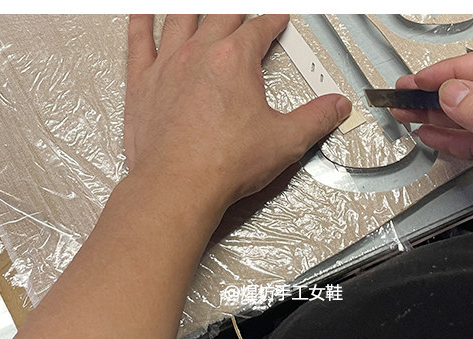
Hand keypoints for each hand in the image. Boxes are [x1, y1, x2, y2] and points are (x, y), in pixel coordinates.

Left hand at [124, 14, 351, 232]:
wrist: (178, 185)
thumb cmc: (220, 165)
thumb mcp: (285, 142)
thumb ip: (315, 120)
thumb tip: (334, 107)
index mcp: (234, 61)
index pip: (259, 28)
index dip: (272, 21)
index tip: (276, 20)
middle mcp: (199, 55)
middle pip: (220, 15)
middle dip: (237, 10)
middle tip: (244, 11)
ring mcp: (167, 66)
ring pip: (179, 19)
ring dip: (192, 8)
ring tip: (199, 6)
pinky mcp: (142, 84)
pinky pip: (138, 41)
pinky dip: (140, 23)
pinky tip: (142, 14)